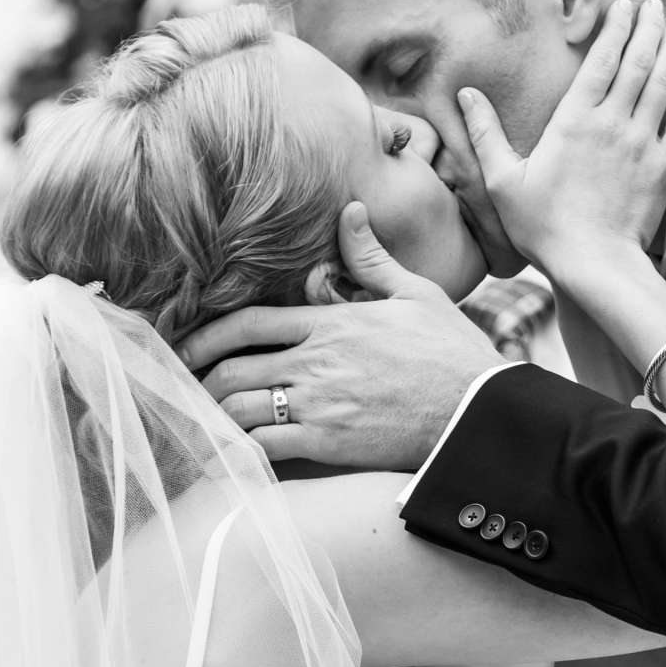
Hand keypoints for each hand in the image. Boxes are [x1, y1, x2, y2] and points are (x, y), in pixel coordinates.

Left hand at [181, 203, 502, 466]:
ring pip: (241, 410)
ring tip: (211, 424)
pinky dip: (243, 451)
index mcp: (332, 323)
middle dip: (202, 382)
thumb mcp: (416, 294)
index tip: (185, 348)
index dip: (206, 336)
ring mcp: (320, 404)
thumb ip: (372, 258)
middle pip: (233, 370)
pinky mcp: (330, 444)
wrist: (480, 409)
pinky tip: (237, 455)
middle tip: (190, 392)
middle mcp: (317, 361)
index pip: (248, 323)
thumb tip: (350, 211)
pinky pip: (266, 447)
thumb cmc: (453, 352)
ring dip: (219, 418)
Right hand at [458, 0, 665, 280]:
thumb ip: (485, 133)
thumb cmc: (543, 227)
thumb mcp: (502, 180)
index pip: (600, 60)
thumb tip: (466, 94)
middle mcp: (613, 123)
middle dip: (645, 27)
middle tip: (650, 4)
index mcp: (573, 121)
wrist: (595, 264)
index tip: (620, 4)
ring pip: (663, 82)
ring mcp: (644, 142)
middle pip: (636, 61)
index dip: (613, 27)